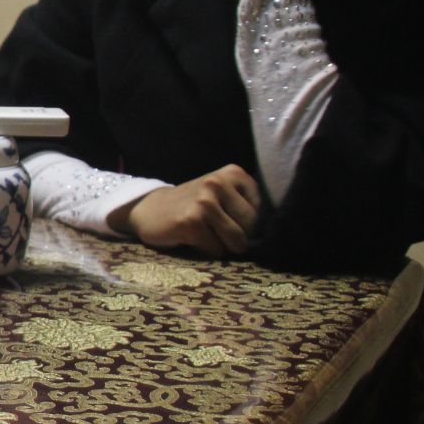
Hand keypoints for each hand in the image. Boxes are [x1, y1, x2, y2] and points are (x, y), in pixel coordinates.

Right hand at [112, 164, 262, 256]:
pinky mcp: (191, 222)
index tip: (227, 217)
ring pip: (236, 240)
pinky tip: (191, 238)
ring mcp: (204, 202)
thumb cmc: (193, 206)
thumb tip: (274, 235)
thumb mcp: (222, 194)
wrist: (149, 209)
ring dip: (223, 245)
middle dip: (237, 235)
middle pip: (251, 226)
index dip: (247, 222)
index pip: (261, 210)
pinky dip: (206, 250)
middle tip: (215, 229)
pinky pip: (216, 250)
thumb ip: (247, 205)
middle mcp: (217, 183)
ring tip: (205, 234)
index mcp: (233, 173)